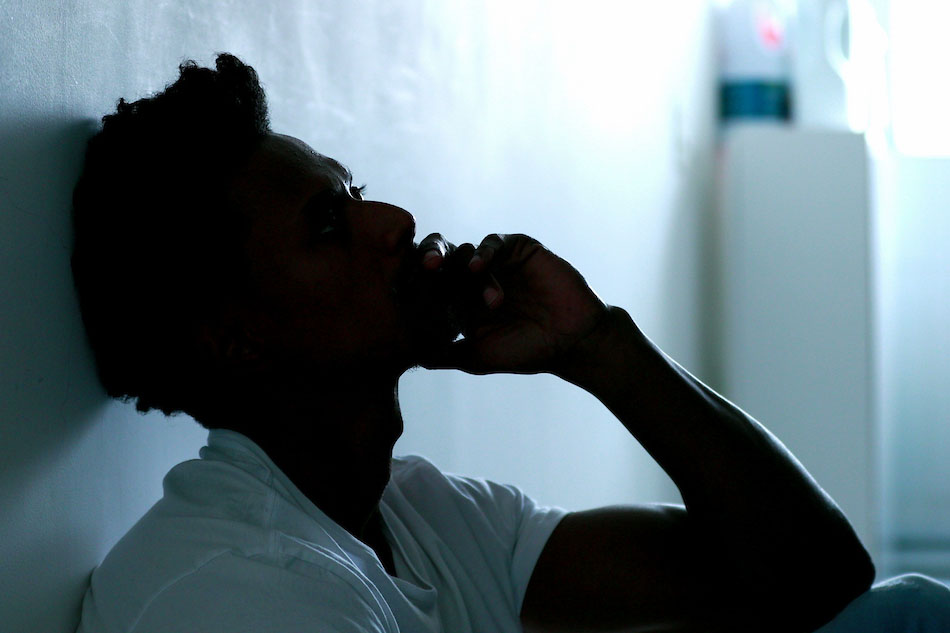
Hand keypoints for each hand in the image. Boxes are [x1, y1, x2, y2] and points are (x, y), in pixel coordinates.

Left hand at [417, 233, 608, 374]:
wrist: (571, 341)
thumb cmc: (525, 352)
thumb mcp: (477, 357)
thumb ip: (444, 354)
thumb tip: (408, 354)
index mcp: (457, 300)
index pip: (426, 286)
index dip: (413, 286)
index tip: (400, 291)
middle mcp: (471, 277)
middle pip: (438, 260)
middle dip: (426, 261)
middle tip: (423, 268)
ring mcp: (495, 261)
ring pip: (463, 251)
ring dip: (465, 270)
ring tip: (482, 298)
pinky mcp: (518, 249)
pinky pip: (494, 241)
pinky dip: (484, 250)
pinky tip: (479, 265)